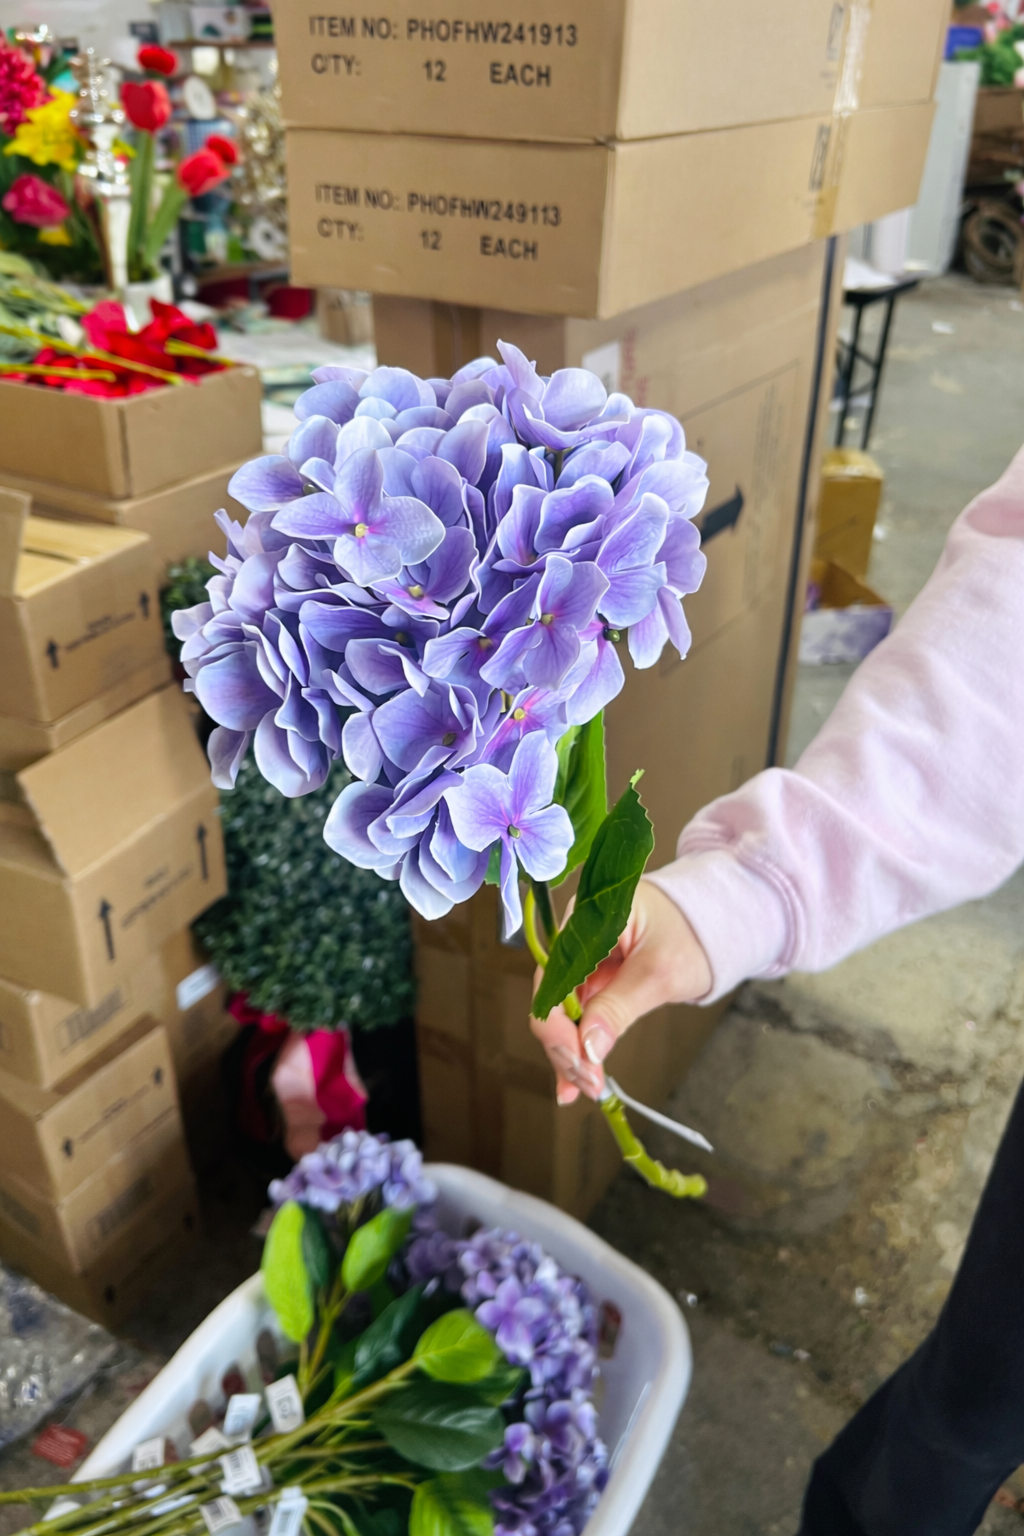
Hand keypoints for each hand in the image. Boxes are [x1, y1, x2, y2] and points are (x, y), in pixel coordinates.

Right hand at [530, 881, 711, 1103]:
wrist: (710, 931)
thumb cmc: (690, 936)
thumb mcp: (659, 973)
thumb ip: (620, 1006)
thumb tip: (588, 1047)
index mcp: (585, 920)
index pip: (554, 975)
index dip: (556, 1020)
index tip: (577, 1057)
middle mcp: (574, 940)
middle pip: (551, 998)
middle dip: (565, 1045)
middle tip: (587, 1083)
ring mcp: (581, 964)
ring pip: (560, 1015)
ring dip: (570, 1055)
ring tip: (587, 1088)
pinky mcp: (591, 984)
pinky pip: (577, 1019)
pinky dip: (579, 1050)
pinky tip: (576, 1081)